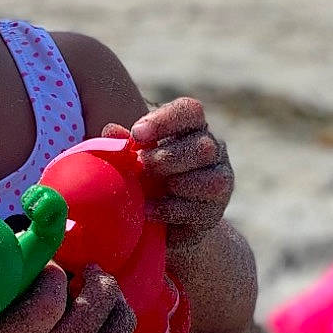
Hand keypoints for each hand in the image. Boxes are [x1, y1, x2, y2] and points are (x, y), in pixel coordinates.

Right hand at [0, 264, 134, 332]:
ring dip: (116, 308)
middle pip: (83, 326)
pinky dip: (115, 331)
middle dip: (98, 287)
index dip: (56, 276)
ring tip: (104, 286)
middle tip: (92, 268)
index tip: (51, 264)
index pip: (44, 310)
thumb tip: (35, 231)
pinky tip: (107, 310)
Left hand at [110, 98, 232, 253]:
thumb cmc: (146, 177)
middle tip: (142, 166)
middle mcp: (214, 149)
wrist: (163, 221)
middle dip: (167, 158)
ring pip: (210, 180)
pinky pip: (198, 210)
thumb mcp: (132, 157)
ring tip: (146, 191)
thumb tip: (112, 131)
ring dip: (174, 184)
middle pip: (203, 146)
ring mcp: (220, 181)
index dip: (164, 120)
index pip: (190, 111)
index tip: (137, 135)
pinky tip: (148, 210)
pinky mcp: (214, 211)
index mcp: (192, 128)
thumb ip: (122, 142)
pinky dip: (169, 210)